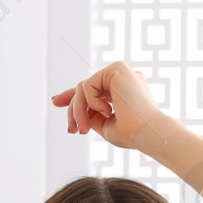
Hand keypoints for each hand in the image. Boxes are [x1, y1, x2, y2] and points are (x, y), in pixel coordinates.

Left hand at [51, 60, 165, 150]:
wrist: (146, 133)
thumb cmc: (132, 134)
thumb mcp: (105, 125)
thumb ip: (91, 114)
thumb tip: (76, 109)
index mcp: (124, 90)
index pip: (94, 88)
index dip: (74, 96)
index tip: (56, 103)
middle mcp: (123, 79)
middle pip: (85, 87)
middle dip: (73, 108)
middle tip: (70, 129)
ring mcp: (121, 72)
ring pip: (84, 87)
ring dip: (79, 111)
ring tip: (84, 129)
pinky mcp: (117, 68)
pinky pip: (88, 84)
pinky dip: (90, 102)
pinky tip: (106, 111)